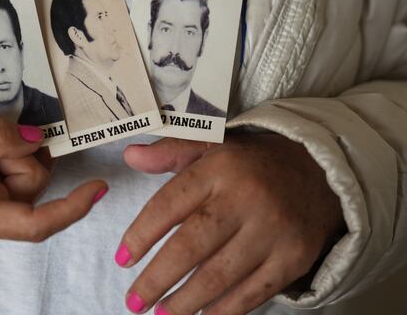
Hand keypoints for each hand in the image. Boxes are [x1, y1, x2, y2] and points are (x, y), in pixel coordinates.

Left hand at [117, 134, 344, 314]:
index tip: (122, 259)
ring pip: (219, 275)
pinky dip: (224, 309)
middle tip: (134, 300)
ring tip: (161, 313)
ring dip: (185, 301)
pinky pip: (253, 292)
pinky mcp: (294, 257)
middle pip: (191, 246)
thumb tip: (129, 156)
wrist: (321, 171)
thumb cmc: (253, 162)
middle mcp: (246, 198)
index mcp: (219, 168)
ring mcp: (273, 230)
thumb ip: (170, 152)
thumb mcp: (212, 144)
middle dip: (157, 278)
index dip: (141, 234)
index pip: (170, 204)